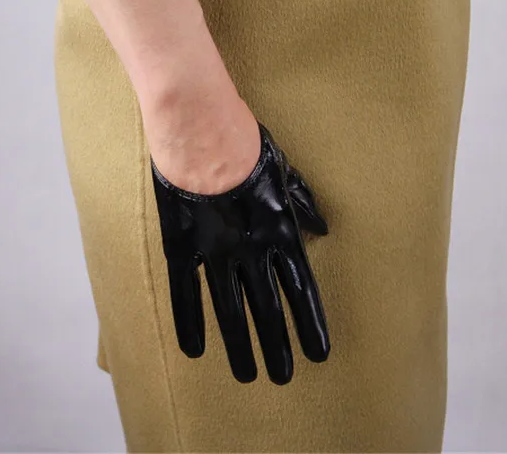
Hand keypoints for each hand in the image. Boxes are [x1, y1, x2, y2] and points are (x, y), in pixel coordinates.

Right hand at [150, 119, 329, 384]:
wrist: (203, 129)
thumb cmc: (247, 146)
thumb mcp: (285, 174)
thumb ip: (302, 204)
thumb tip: (323, 228)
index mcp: (280, 231)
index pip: (301, 288)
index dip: (310, 323)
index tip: (319, 353)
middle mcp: (251, 249)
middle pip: (267, 308)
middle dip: (277, 345)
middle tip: (283, 377)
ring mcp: (215, 250)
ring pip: (228, 309)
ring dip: (239, 345)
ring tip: (246, 376)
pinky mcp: (182, 245)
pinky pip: (184, 292)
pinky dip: (188, 322)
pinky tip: (194, 350)